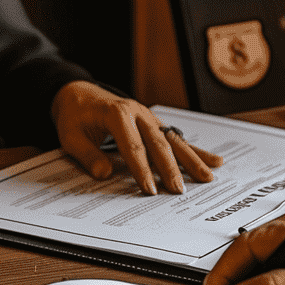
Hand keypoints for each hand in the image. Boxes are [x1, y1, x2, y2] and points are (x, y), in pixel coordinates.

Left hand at [51, 81, 222, 193]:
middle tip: (178, 190)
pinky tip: (213, 160)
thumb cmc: (74, 116)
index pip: (133, 146)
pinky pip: (175, 138)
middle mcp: (138, 113)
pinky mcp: (154, 124)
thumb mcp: (70, 136)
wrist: (77, 94)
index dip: (141, 170)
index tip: (149, 190)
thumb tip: (104, 174)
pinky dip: (194, 150)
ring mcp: (149, 117)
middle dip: (170, 168)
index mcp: (118, 113)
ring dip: (191, 159)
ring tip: (207, 177)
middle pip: (158, 143)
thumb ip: (87, 155)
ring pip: (173, 140)